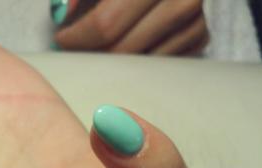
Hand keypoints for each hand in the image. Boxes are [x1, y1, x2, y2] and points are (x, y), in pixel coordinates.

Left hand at [52, 0, 208, 54]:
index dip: (76, 37)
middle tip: (76, 49)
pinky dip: (139, 61)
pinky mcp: (201, 32)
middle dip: (91, 54)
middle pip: (121, 48)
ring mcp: (194, 16)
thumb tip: (61, 11)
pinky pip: (161, 62)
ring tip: (97, 48)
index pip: (104, 24)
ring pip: (140, 61)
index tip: (62, 38)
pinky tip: (127, 46)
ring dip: (113, 61)